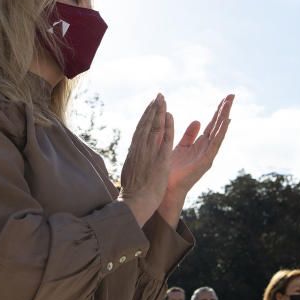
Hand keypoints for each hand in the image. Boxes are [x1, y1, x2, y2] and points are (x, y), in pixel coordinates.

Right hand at [120, 95, 173, 225]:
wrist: (134, 203)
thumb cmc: (132, 193)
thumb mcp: (130, 172)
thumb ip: (133, 161)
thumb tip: (133, 157)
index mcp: (134, 152)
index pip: (140, 130)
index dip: (145, 117)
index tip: (150, 106)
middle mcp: (139, 149)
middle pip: (146, 124)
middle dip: (152, 109)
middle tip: (158, 96)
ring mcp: (149, 153)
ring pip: (154, 127)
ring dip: (158, 112)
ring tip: (162, 99)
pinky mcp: (160, 159)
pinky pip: (164, 139)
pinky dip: (166, 126)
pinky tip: (169, 115)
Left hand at [162, 95, 234, 202]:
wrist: (166, 188)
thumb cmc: (172, 170)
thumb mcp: (180, 147)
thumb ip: (189, 135)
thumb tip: (197, 121)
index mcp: (200, 145)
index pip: (211, 125)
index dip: (218, 112)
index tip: (225, 98)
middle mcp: (206, 149)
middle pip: (217, 126)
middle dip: (224, 110)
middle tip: (232, 95)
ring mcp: (207, 155)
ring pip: (218, 133)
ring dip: (224, 118)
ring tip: (230, 104)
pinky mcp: (205, 162)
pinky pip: (215, 144)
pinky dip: (221, 132)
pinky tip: (226, 122)